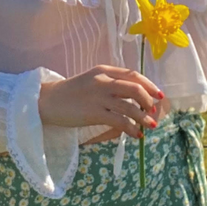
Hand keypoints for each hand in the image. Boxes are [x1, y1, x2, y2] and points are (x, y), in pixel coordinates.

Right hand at [39, 65, 163, 139]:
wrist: (47, 101)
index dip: (150, 85)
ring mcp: (98, 96)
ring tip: (150, 126)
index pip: (133, 75)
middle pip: (135, 88)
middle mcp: (103, 81)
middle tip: (153, 111)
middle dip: (148, 101)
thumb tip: (135, 96)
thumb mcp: (92, 81)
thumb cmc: (71, 93)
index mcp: (104, 70)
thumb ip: (111, 83)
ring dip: (144, 117)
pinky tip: (136, 135)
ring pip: (130, 106)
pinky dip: (132, 129)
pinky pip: (120, 121)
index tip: (159, 95)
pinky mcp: (94, 112)